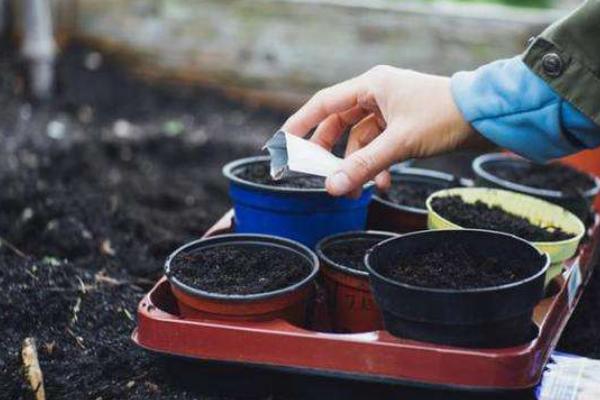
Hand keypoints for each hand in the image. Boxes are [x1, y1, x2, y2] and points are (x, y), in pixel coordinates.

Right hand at [281, 65, 483, 195]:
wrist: (487, 117)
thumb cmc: (446, 116)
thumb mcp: (400, 143)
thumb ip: (363, 165)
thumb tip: (332, 187)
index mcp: (371, 86)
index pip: (323, 104)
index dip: (299, 125)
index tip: (282, 145)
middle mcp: (377, 94)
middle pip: (338, 124)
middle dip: (329, 154)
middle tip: (320, 177)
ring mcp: (389, 110)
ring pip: (358, 140)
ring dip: (355, 165)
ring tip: (355, 191)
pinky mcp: (401, 126)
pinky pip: (377, 147)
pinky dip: (375, 166)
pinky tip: (382, 183)